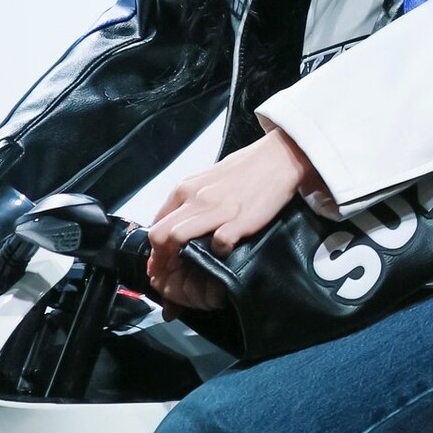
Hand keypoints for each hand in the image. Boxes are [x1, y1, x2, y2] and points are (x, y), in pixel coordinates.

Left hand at [147, 127, 317, 308]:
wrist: (277, 159)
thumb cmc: (244, 170)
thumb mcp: (206, 178)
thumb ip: (187, 199)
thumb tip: (172, 222)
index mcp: (185, 188)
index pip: (156, 224)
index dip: (155, 249)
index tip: (161, 262)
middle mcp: (195, 198)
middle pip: (159, 235)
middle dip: (160, 260)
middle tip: (170, 273)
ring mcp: (216, 210)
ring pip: (177, 237)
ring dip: (179, 260)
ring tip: (190, 270)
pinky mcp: (239, 221)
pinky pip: (218, 244)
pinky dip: (217, 254)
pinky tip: (224, 253)